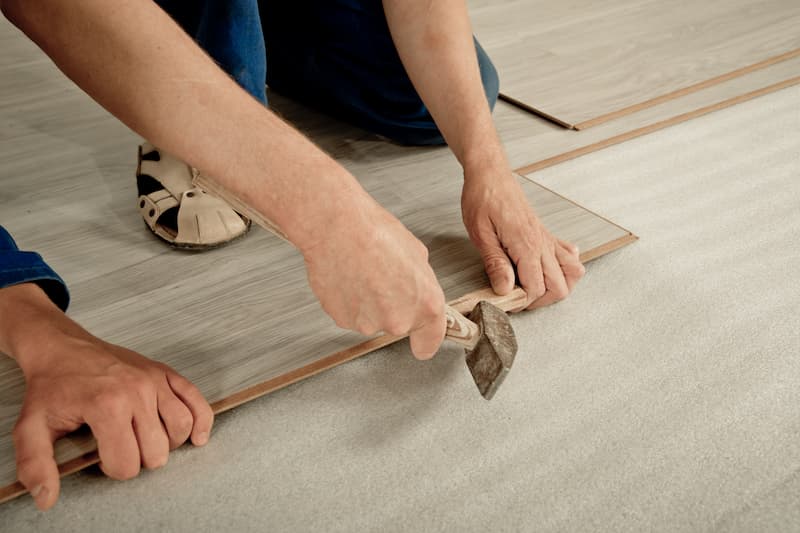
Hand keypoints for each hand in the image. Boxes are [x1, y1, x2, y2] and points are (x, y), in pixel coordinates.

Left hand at [0, 284, 213, 509]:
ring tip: (147, 441)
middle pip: (157, 450)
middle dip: (140, 459)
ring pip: (181, 427)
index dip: (113, 468)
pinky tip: (196, 436)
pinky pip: (196, 399)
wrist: (62, 348)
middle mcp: (137, 392)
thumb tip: (47, 497)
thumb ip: (36, 465)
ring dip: (168, 444)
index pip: (127, 463)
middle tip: (122, 448)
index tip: (100, 456)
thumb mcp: (31, 426)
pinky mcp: (165, 372)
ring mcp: (155, 380)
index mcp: (107, 406)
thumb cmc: (52, 386)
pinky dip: (201, 421)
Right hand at [302, 199, 445, 358]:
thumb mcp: (417, 253)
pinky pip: (350, 314)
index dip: (424, 339)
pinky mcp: (342, 320)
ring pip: (371, 319)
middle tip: (382, 278)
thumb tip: (416, 289)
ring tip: (362, 273)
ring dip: (368, 302)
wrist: (338, 228)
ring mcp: (369, 323)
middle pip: (398, 325)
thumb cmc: (375, 233)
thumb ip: (421, 283)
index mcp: (426, 304)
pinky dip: (348, 300)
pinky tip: (348, 277)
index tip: (420, 341)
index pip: (429, 342)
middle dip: (392, 307)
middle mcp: (399, 320)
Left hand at [461, 162, 584, 308]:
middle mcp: (543, 243)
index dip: (521, 302)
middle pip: (561, 286)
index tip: (506, 302)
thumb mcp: (480, 233)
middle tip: (518, 299)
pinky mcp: (546, 234)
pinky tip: (546, 269)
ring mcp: (547, 238)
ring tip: (534, 288)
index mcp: (526, 244)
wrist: (490, 174)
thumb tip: (505, 290)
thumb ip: (495, 263)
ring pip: (573, 272)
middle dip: (541, 300)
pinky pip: (569, 255)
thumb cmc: (482, 198)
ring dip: (558, 286)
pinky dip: (564, 267)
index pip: (536, 288)